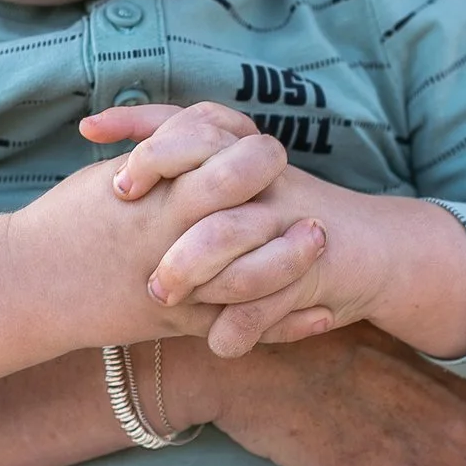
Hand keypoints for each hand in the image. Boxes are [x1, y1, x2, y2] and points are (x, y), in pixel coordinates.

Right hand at [0, 108, 289, 397]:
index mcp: (155, 190)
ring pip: (258, 267)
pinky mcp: (180, 322)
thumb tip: (206, 132)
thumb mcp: (111, 174)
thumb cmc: (66, 222)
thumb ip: (162, 154)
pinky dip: (285, 320)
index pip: (220, 146)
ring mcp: (181, 280)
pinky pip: (243, 325)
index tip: (251, 142)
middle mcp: (173, 231)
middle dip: (274, 174)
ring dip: (297, 254)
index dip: (245, 140)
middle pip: (246, 188)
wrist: (25, 285)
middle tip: (286, 175)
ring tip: (316, 237)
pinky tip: (320, 311)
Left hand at [86, 104, 465, 362]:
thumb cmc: (291, 229)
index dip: (137, 124)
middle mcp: (264, 181)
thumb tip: (116, 182)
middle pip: (199, 157)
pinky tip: (218, 343)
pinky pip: (267, 296)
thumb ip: (196, 186)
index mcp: (244, 159)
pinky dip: (239, 328)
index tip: (86, 132)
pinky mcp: (314, 265)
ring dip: (190, 267)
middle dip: (155, 175)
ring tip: (160, 295)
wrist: (379, 253)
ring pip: (226, 232)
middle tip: (120, 201)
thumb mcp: (244, 201)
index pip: (185, 122)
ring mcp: (287, 220)